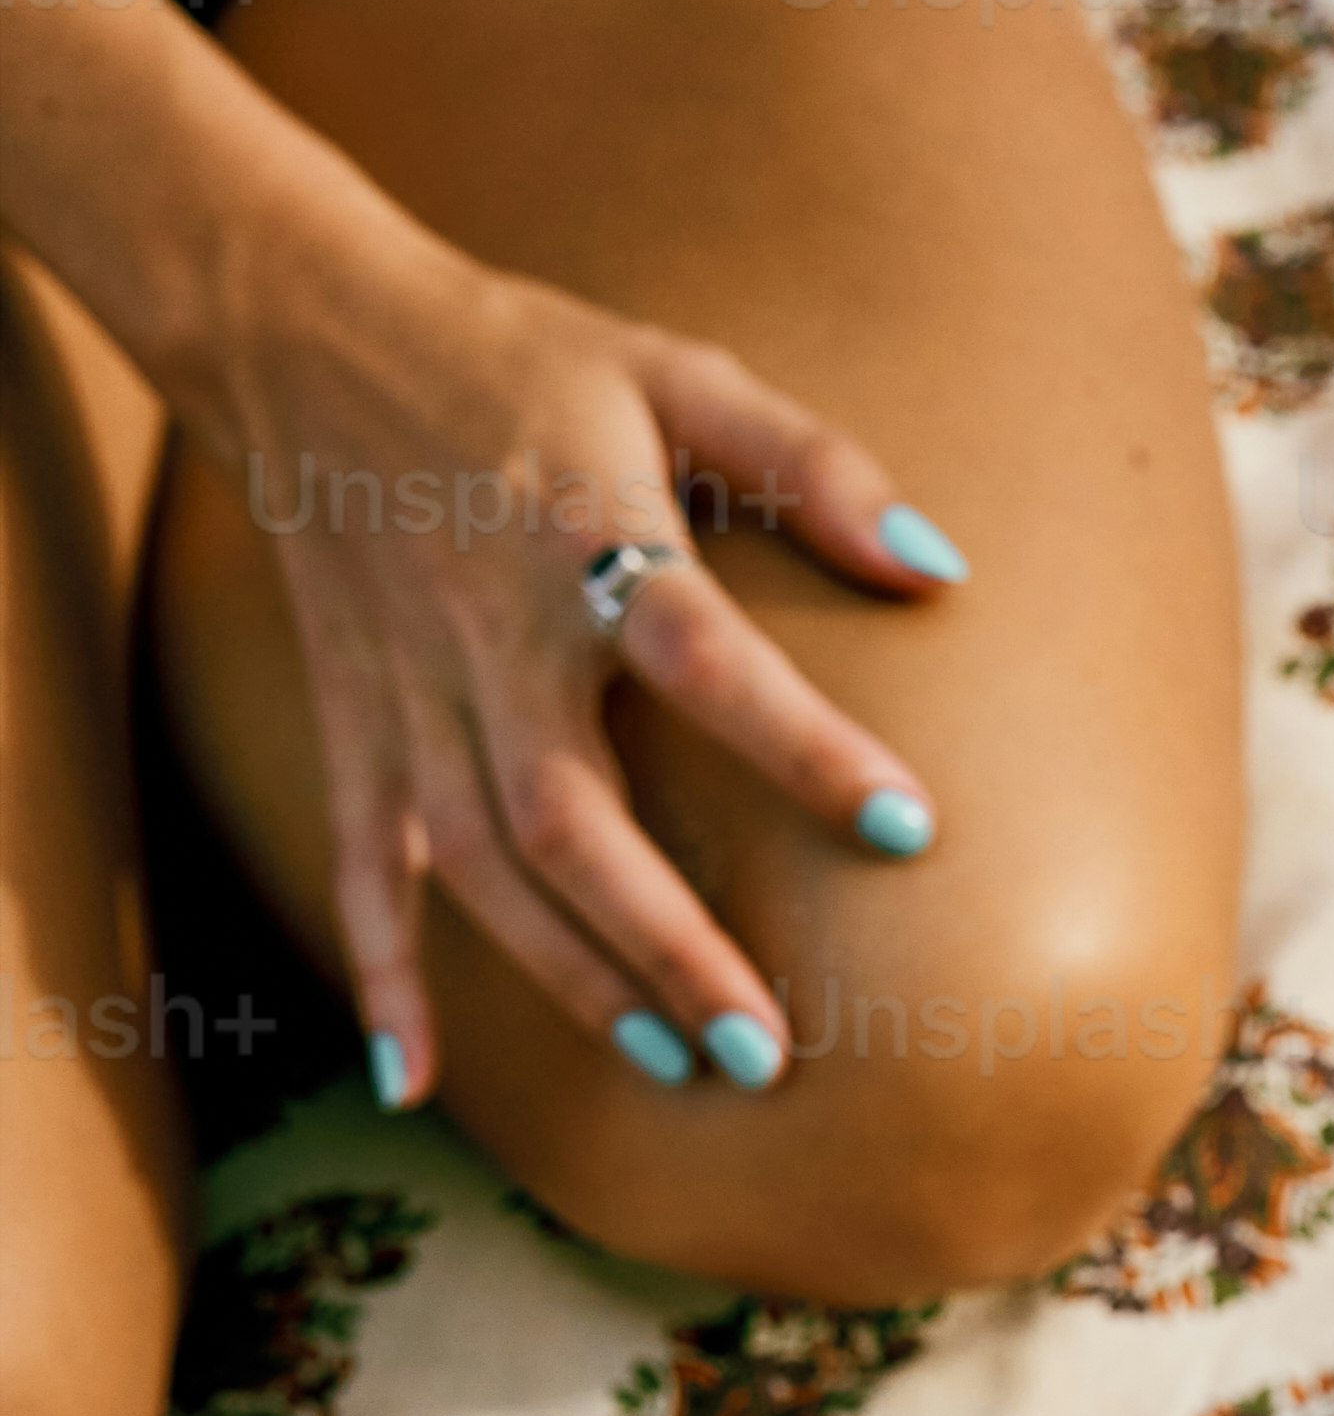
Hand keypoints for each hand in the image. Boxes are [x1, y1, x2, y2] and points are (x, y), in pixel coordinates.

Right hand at [201, 213, 960, 1108]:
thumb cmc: (525, 364)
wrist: (308, 338)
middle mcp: (486, 633)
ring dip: (571, 976)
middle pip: (568, 814)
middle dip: (666, 940)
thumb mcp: (674, 374)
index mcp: (578, 535)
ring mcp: (408, 692)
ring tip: (679, 1065)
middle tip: (768, 1050)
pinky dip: (381, 973)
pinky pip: (360, 866)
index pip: (699, 654)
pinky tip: (419, 1078)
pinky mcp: (353, 724)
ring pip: (480, 866)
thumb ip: (812, 465)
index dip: (800, 742)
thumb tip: (943, 569)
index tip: (907, 825)